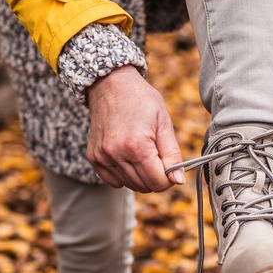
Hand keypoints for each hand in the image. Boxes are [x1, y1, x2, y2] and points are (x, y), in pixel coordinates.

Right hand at [86, 65, 184, 191]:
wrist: (111, 85)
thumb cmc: (141, 100)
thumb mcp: (164, 123)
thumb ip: (173, 155)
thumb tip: (178, 180)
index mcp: (136, 145)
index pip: (158, 182)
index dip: (169, 177)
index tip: (170, 164)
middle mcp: (116, 154)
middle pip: (144, 187)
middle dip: (156, 177)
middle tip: (157, 155)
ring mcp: (102, 157)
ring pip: (130, 185)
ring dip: (141, 176)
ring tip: (142, 152)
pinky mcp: (93, 158)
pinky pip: (114, 181)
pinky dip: (125, 175)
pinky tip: (128, 156)